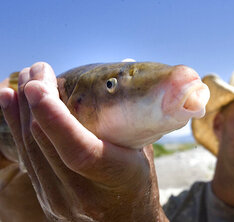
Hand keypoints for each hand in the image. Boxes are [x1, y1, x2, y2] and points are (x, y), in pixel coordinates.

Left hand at [0, 62, 166, 221]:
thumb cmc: (140, 184)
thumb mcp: (142, 153)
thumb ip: (130, 116)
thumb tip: (127, 69)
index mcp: (113, 179)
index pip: (77, 151)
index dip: (55, 117)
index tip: (39, 85)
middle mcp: (81, 194)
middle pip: (46, 143)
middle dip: (35, 100)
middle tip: (37, 68)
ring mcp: (58, 198)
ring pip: (30, 148)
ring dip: (21, 109)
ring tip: (22, 77)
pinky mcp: (45, 196)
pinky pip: (25, 157)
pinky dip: (14, 126)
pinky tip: (9, 102)